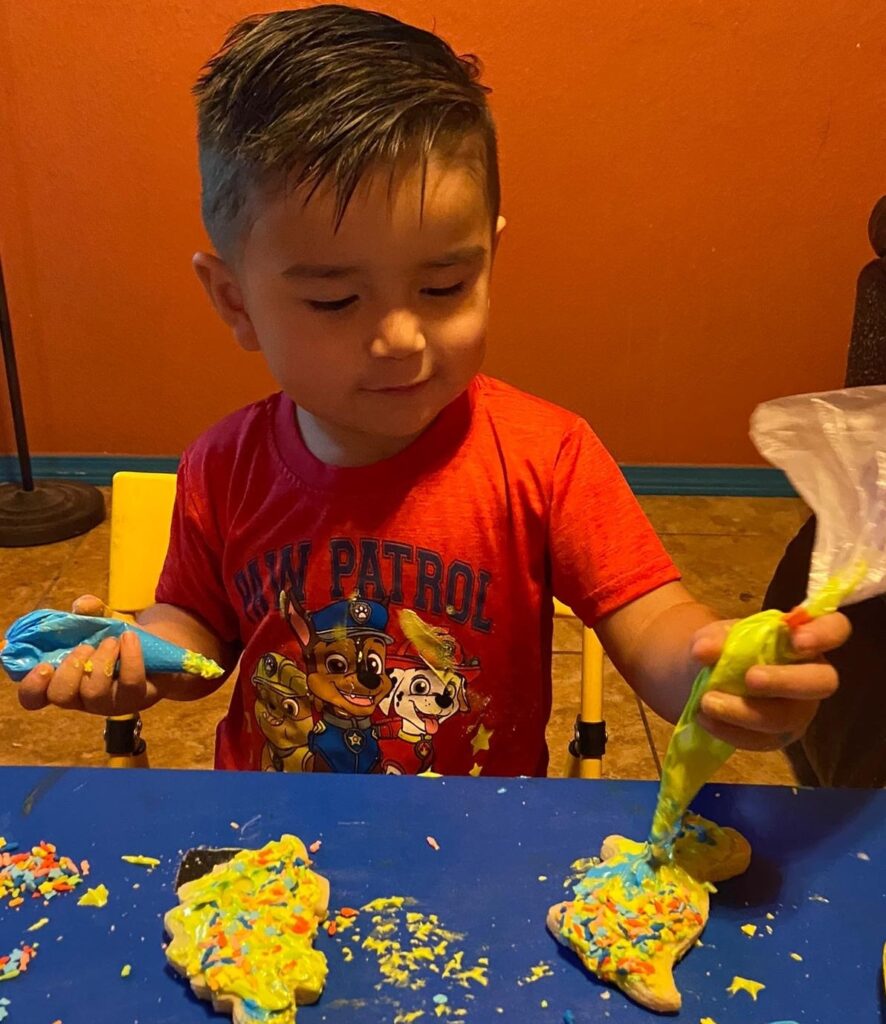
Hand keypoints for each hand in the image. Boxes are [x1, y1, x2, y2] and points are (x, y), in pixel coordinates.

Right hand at [17, 595, 160, 716]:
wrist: (159, 649)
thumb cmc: (118, 639)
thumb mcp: (103, 621)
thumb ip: (90, 612)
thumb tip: (82, 606)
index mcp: (62, 681)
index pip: (34, 697)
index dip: (31, 687)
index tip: (42, 666)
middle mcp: (81, 698)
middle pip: (61, 696)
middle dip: (69, 669)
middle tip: (85, 647)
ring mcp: (109, 702)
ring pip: (94, 692)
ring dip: (101, 660)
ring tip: (112, 640)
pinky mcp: (135, 698)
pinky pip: (129, 682)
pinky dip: (129, 656)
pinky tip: (129, 638)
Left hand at [690, 612, 850, 750]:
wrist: (707, 678)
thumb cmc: (727, 648)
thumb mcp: (717, 636)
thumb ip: (713, 639)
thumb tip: (703, 651)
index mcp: (804, 639)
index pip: (835, 629)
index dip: (824, 634)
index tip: (797, 639)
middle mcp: (810, 674)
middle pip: (823, 682)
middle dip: (787, 681)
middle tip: (751, 678)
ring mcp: (798, 709)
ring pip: (787, 718)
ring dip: (745, 712)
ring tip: (708, 702)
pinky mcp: (778, 736)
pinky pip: (762, 740)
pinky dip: (731, 731)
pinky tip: (706, 720)